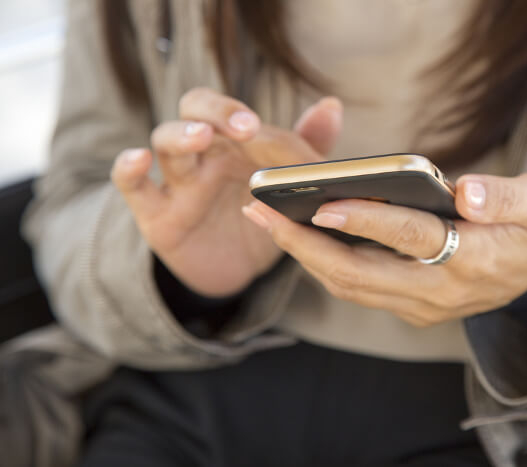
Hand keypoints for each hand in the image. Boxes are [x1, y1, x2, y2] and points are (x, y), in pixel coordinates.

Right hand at [110, 88, 342, 296]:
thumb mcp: (284, 185)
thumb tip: (331, 105)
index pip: (225, 110)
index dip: (236, 112)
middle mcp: (202, 153)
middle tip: (243, 127)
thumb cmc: (259, 213)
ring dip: (181, 136)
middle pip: (193, 111)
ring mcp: (176, 181)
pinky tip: (137, 160)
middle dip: (215, 113)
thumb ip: (305, 147)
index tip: (256, 125)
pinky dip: (129, 169)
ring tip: (202, 138)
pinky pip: (134, 186)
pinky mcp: (156, 214)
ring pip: (165, 142)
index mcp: (232, 142)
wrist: (236, 267)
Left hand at [242, 173, 526, 326]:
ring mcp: (423, 306)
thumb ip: (509, 198)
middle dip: (306, 245)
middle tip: (260, 210)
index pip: (412, 238)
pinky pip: (358, 288)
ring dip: (305, 256)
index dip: (369, 220)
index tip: (325, 203)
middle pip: (361, 274)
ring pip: (352, 286)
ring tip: (267, 219)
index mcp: (474, 262)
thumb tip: (466, 193)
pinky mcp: (412, 306)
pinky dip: (324, 263)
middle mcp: (441, 294)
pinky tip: (300, 236)